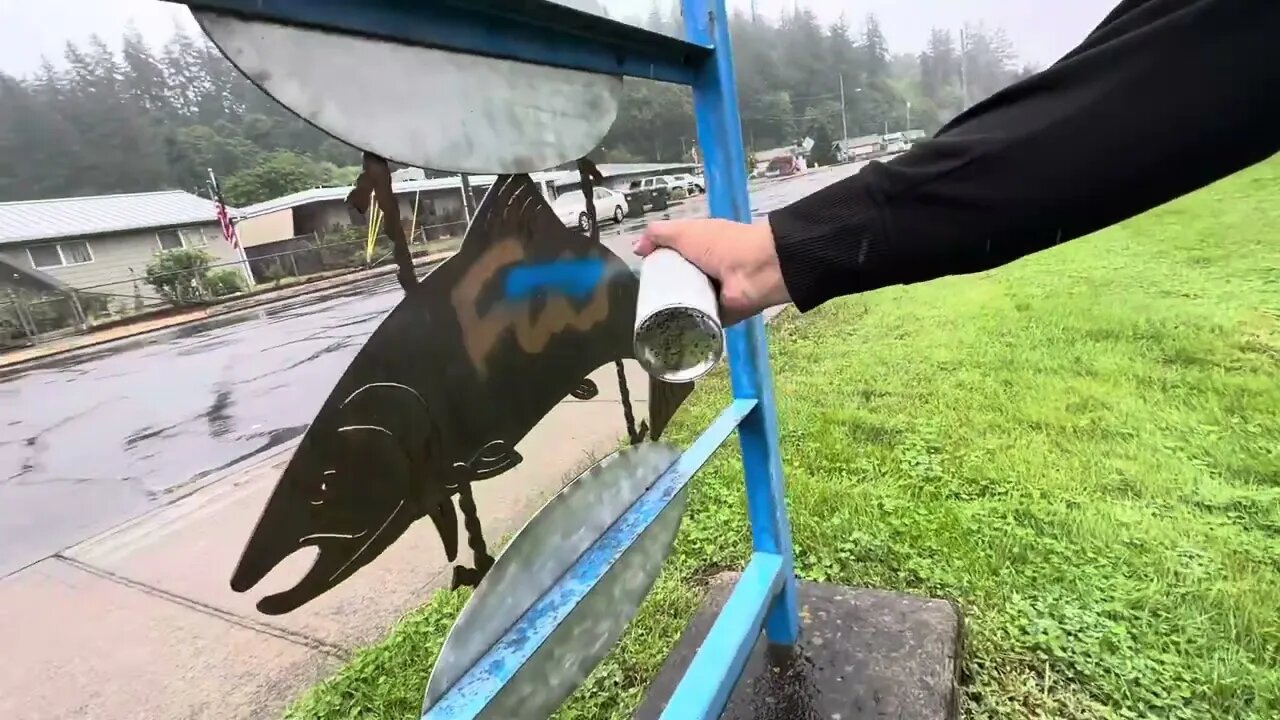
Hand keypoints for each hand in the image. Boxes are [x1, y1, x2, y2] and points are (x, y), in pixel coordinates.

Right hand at [632, 218, 789, 325]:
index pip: (673, 258)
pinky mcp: (717, 317)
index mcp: (700, 248)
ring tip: (648, 320)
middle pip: (676, 283)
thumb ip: (658, 234)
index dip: (658, 265)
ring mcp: (713, 295)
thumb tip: (636, 249)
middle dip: (660, 292)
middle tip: (642, 302)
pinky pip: (697, 324)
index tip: (642, 277)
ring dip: (670, 312)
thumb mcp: (684, 231)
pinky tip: (665, 333)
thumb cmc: (720, 245)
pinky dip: (685, 328)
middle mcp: (706, 271)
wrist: (755, 271)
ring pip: (684, 305)